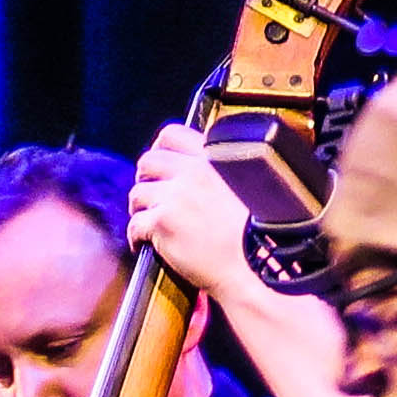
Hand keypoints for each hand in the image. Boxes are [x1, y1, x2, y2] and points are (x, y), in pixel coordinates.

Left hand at [126, 121, 258, 305]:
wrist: (256, 262)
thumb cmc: (261, 233)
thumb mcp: (251, 185)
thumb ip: (225, 172)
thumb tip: (205, 178)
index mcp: (215, 157)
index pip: (173, 134)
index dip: (161, 149)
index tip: (161, 164)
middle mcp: (193, 170)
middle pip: (148, 160)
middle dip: (145, 177)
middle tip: (151, 193)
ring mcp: (175, 196)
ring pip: (137, 192)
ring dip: (139, 207)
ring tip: (147, 221)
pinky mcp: (162, 223)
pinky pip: (134, 224)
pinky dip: (135, 236)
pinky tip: (143, 244)